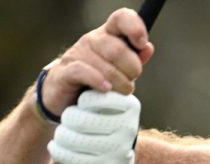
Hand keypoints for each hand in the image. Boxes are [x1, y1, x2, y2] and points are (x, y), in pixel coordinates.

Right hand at [39, 8, 153, 116]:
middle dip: (131, 69)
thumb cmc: (92, 83)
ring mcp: (75, 54)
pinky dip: (98, 81)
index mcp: (106, 35)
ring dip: (118, 82)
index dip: (134, 28)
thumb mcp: (117, 71)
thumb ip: (133, 60)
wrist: (62, 100)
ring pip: (104, 64)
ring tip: (120, 92)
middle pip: (117, 48)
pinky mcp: (63, 72)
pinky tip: (105, 90)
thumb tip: (147, 48)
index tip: (141, 44)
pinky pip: (83, 72)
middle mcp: (91, 40)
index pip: (121, 18)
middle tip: (130, 83)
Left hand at [47, 90, 139, 163]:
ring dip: (61, 134)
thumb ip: (98, 86)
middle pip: (79, 119)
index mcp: (130, 106)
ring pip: (72, 138)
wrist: (116, 163)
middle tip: (68, 118)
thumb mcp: (110, 103)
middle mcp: (127, 128)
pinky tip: (55, 146)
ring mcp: (116, 150)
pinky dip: (57, 149)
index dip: (82, 101)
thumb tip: (80, 69)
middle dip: (68, 117)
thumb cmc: (106, 123)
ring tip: (62, 132)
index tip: (82, 103)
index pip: (93, 98)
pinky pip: (69, 156)